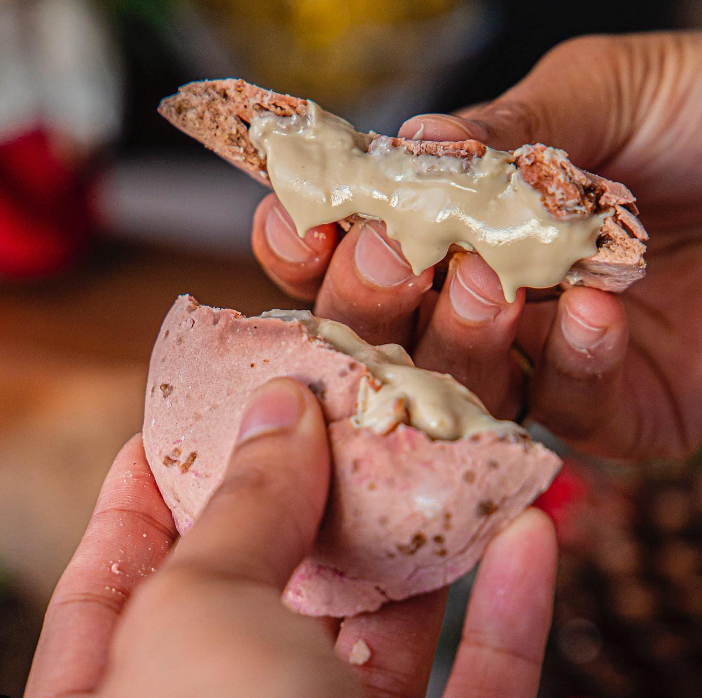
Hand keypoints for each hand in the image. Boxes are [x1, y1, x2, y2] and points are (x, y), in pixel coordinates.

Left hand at [26, 378, 555, 697]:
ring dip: (420, 535)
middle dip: (306, 487)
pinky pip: (486, 680)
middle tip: (337, 407)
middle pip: (269, 578)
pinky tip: (524, 533)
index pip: (122, 567)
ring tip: (438, 451)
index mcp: (127, 696)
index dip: (156, 479)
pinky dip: (510, 606)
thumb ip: (239, 514)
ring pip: (384, 623)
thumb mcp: (199, 625)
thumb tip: (275, 410)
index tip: (200, 405)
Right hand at [251, 31, 701, 460]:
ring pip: (460, 382)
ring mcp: (544, 364)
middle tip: (383, 249)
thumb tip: (406, 148)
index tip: (295, 218)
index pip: (364, 249)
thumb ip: (508, 126)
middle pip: (390, 332)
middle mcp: (491, 304)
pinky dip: (571, 362)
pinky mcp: (612, 413)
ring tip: (489, 277)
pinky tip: (594, 310)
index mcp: (468, 227)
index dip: (316, 244)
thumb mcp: (604, 91)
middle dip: (369, 297)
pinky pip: (567, 406)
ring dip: (460, 334)